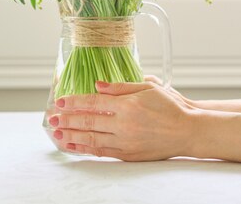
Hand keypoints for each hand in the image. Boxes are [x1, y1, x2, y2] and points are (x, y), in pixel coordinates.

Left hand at [49, 80, 197, 160]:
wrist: (188, 131)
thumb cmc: (171, 106)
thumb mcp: (148, 87)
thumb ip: (121, 87)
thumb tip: (98, 85)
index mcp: (128, 105)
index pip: (93, 102)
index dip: (74, 102)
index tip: (60, 101)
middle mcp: (124, 124)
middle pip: (88, 121)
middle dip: (67, 120)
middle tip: (52, 118)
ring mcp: (126, 141)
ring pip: (91, 139)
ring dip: (72, 136)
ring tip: (57, 133)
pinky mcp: (129, 155)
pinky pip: (102, 152)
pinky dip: (86, 149)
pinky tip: (75, 146)